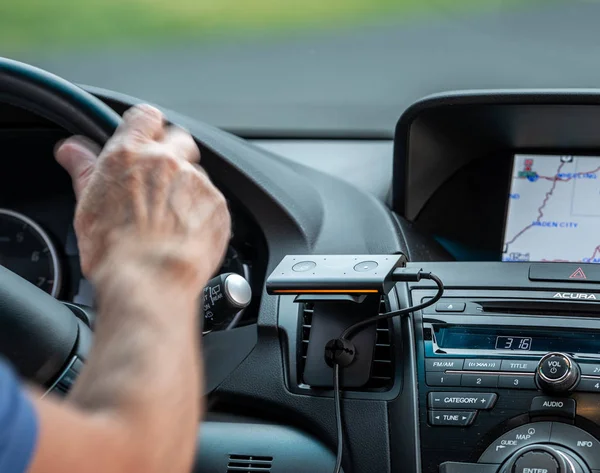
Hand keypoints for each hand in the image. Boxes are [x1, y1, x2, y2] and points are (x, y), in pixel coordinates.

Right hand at [55, 104, 230, 291]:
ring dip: (186, 187)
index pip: (145, 117)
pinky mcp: (217, 206)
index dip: (146, 129)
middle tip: (158, 183)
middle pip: (178, 139)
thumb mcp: (88, 205)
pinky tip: (185, 232)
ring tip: (170, 218)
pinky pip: (211, 200)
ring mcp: (197, 183)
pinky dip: (202, 211)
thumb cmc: (115, 251)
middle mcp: (167, 162)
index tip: (144, 144)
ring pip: (196, 173)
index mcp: (130, 154)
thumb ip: (83, 169)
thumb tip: (71, 149)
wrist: (151, 282)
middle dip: (171, 155)